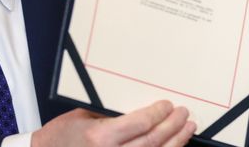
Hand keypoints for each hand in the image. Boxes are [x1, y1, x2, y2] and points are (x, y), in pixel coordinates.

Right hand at [31, 101, 195, 146]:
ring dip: (175, 143)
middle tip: (183, 115)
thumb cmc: (62, 134)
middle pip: (152, 142)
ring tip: (186, 131)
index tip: (168, 106)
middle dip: (172, 127)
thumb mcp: (85, 114)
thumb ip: (112, 113)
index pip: (141, 124)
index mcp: (100, 137)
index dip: (159, 114)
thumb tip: (141, 106)